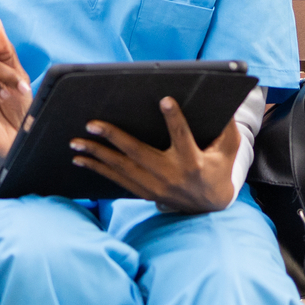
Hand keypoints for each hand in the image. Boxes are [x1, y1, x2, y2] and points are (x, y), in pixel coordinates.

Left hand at [69, 97, 238, 213]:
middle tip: (92, 124)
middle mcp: (171, 175)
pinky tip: (80, 160)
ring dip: (96, 155)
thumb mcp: (228, 147)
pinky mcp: (144, 192)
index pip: (183, 137)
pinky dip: (98, 170)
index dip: (174, 119)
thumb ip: (226, 127)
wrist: (210, 204)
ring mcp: (155, 187)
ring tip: (76, 143)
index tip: (164, 100)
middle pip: (139, 154)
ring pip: (122, 169)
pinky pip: (117, 181)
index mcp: (193, 161)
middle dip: (113, 138)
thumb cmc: (218, 167)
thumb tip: (223, 101)